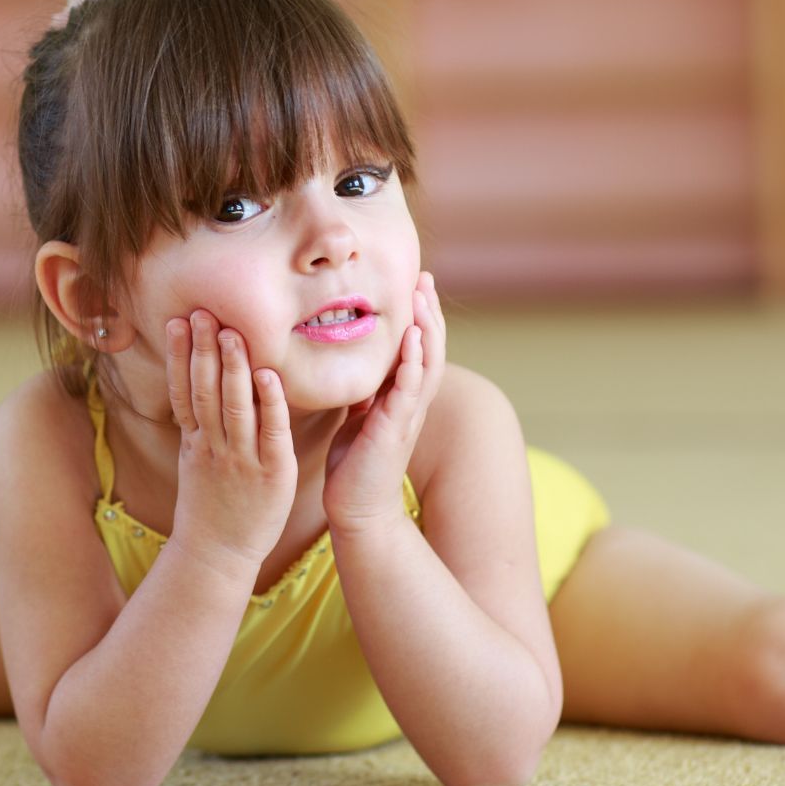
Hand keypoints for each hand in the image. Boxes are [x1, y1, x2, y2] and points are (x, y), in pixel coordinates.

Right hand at [164, 309, 296, 571]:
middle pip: (206, 390)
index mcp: (196, 440)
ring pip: (234, 405)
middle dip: (204, 350)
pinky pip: (271, 432)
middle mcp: (215, 445)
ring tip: (231, 331)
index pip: (184, 390)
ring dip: (233, 367)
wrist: (218, 554)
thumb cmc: (210, 506)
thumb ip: (198, 425)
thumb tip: (195, 387)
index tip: (177, 321)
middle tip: (203, 312)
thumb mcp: (195, 461)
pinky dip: (269, 403)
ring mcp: (242, 459)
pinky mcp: (273, 472)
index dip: (179, 355)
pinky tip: (267, 375)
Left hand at [323, 272, 445, 531]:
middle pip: (429, 347)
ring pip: (425, 364)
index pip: (416, 347)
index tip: (414, 283)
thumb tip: (357, 368)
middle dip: (428, 311)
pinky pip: (409, 390)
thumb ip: (365, 392)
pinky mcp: (394, 429)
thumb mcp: (358, 418)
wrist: (357, 508)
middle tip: (423, 277)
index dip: (418, 316)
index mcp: (401, 397)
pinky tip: (412, 340)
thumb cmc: (355, 465)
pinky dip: (412, 363)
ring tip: (422, 297)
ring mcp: (406, 415)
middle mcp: (410, 402)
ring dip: (426, 328)